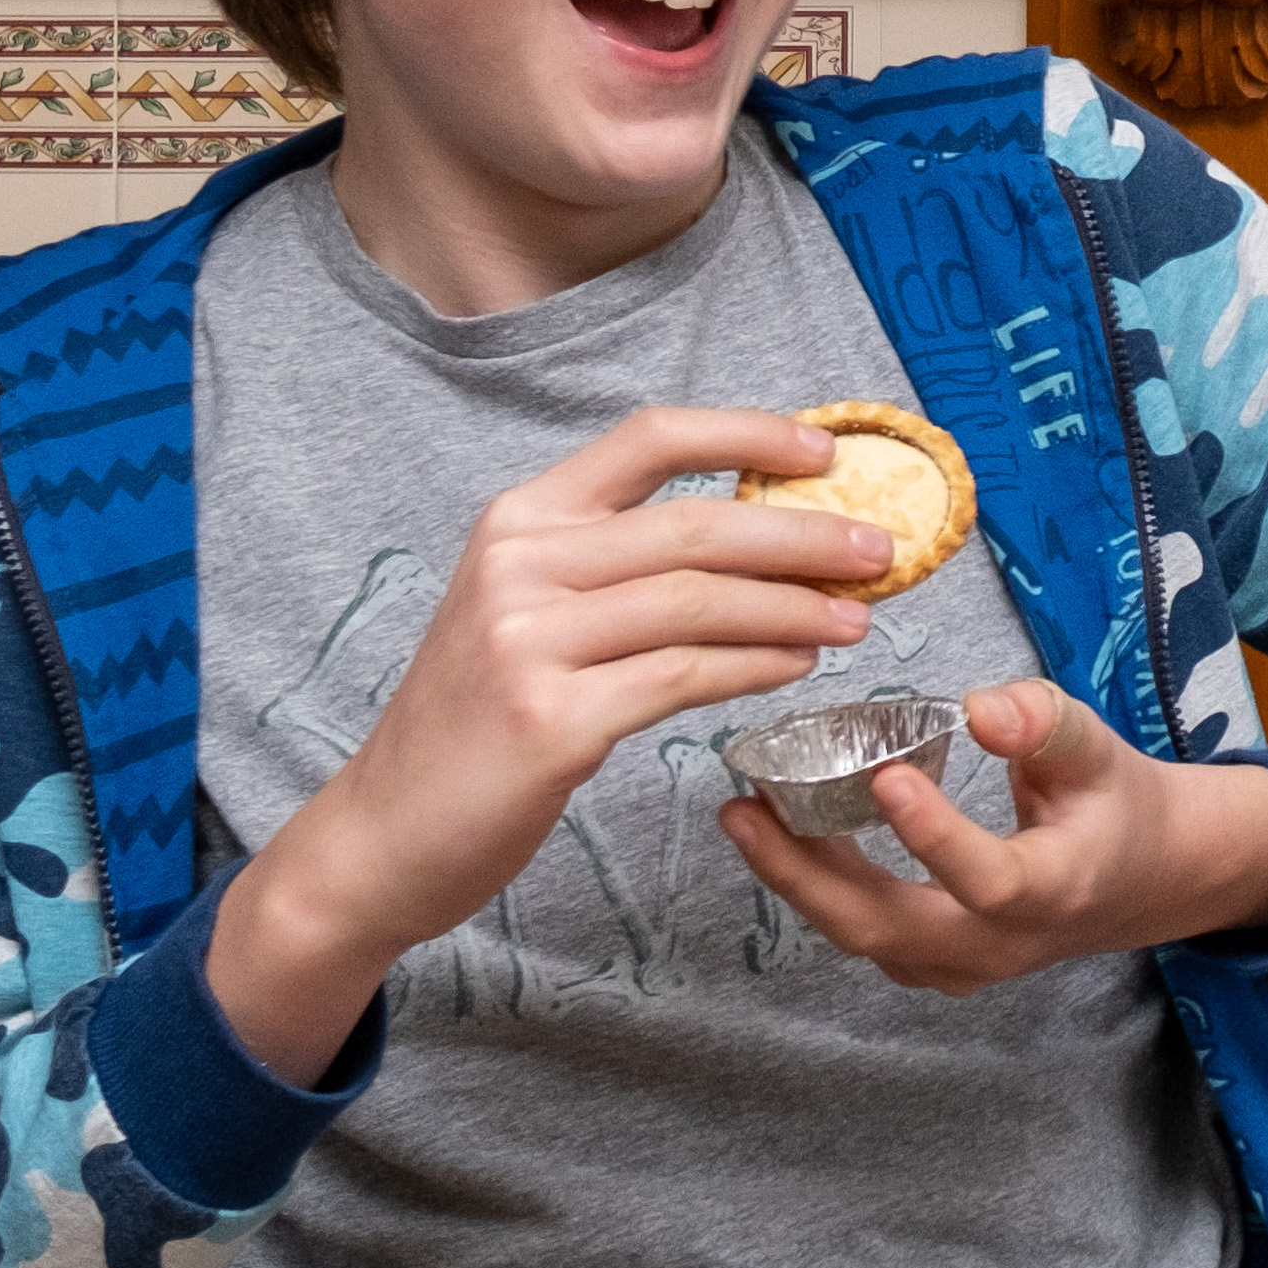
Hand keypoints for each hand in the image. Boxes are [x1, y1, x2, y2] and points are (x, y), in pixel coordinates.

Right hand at [206, 407, 883, 1076]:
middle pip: (695, 525)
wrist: (384, 833)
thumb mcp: (526, 614)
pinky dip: (756, 666)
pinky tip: (798, 665)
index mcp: (518, 519)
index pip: (648, 439)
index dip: (747, 434)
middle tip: (883, 550)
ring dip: (797, 606)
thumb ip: (613, 567)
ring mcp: (528, 642)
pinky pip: (685, 678)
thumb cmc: (477, 723)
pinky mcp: (550, 720)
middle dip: (805, 534)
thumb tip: (759, 539)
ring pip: (701, 602)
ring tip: (860, 617)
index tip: (826, 451)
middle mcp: (518, 565)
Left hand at [721, 676, 1267, 993]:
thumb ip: (1043, 723)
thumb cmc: (1115, 803)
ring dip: (798, 878)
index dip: (935, 835)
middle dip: (804, 871)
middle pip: (886, 926)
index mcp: (1051, 890)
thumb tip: (979, 708)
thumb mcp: (1097, 748)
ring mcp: (961, 964)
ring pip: (862, 935)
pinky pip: (865, 934)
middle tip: (745, 807)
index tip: (884, 776)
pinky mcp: (934, 962)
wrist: (1139, 878)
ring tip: (744, 815)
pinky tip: (782, 835)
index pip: (987, 878)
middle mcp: (999, 943)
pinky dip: (818, 889)